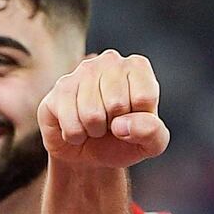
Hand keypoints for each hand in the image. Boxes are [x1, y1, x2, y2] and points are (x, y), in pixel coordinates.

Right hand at [39, 52, 168, 170]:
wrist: (88, 153)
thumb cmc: (123, 141)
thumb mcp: (150, 144)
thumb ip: (153, 133)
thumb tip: (123, 125)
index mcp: (138, 67)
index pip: (144, 97)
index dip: (139, 120)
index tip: (132, 119)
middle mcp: (110, 60)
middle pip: (117, 103)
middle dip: (114, 125)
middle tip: (110, 124)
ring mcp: (82, 71)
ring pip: (91, 114)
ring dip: (94, 131)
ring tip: (94, 126)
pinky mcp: (60, 88)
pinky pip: (71, 123)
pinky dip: (76, 136)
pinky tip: (77, 128)